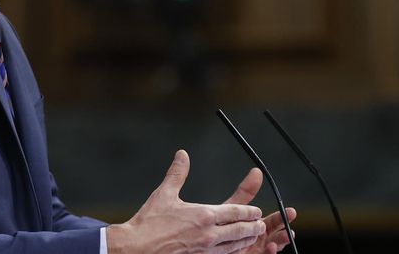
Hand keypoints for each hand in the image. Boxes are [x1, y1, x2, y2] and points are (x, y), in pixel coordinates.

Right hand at [108, 150, 266, 253]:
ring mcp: (205, 250)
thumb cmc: (149, 223)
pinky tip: (234, 251)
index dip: (248, 211)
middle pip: (240, 230)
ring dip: (246, 240)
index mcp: (203, 215)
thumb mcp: (164, 194)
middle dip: (253, 227)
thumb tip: (182, 155)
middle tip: (261, 224)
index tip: (256, 211)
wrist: (137, 248)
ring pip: (234, 246)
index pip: (235, 212)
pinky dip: (233, 252)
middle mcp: (208, 234)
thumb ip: (177, 173)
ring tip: (252, 237)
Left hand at [224, 168, 296, 253]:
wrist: (208, 241)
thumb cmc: (222, 225)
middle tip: (291, 225)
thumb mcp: (234, 207)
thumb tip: (256, 172)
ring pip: (272, 246)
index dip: (283, 216)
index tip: (291, 211)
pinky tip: (270, 248)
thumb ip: (246, 192)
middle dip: (284, 228)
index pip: (273, 221)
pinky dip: (269, 253)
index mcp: (257, 226)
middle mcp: (258, 239)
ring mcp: (255, 249)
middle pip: (275, 234)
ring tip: (285, 235)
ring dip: (280, 242)